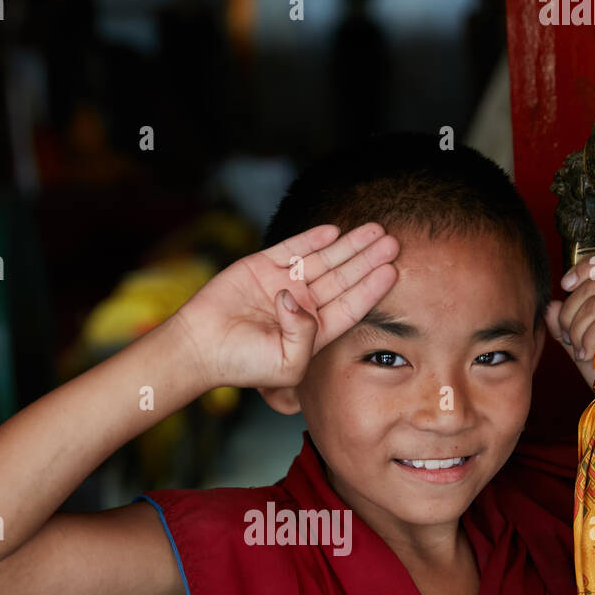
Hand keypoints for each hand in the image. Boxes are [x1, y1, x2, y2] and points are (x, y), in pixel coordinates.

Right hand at [173, 222, 399, 390]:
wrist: (200, 348)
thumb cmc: (243, 364)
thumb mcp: (287, 364)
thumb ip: (305, 336)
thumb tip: (299, 299)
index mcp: (313, 332)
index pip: (350, 306)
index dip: (372, 288)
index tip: (393, 271)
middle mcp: (302, 306)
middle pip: (343, 278)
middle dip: (368, 260)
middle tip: (393, 242)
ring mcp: (283, 284)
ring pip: (323, 260)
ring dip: (349, 245)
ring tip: (374, 230)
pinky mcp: (261, 267)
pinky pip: (291, 248)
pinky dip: (311, 239)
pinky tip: (333, 231)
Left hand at [544, 252, 594, 385]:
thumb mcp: (580, 345)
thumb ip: (564, 326)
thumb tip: (550, 305)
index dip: (586, 267)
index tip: (566, 285)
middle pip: (592, 286)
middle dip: (569, 313)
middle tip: (569, 338)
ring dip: (577, 330)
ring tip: (579, 349)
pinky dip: (588, 339)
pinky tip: (587, 355)